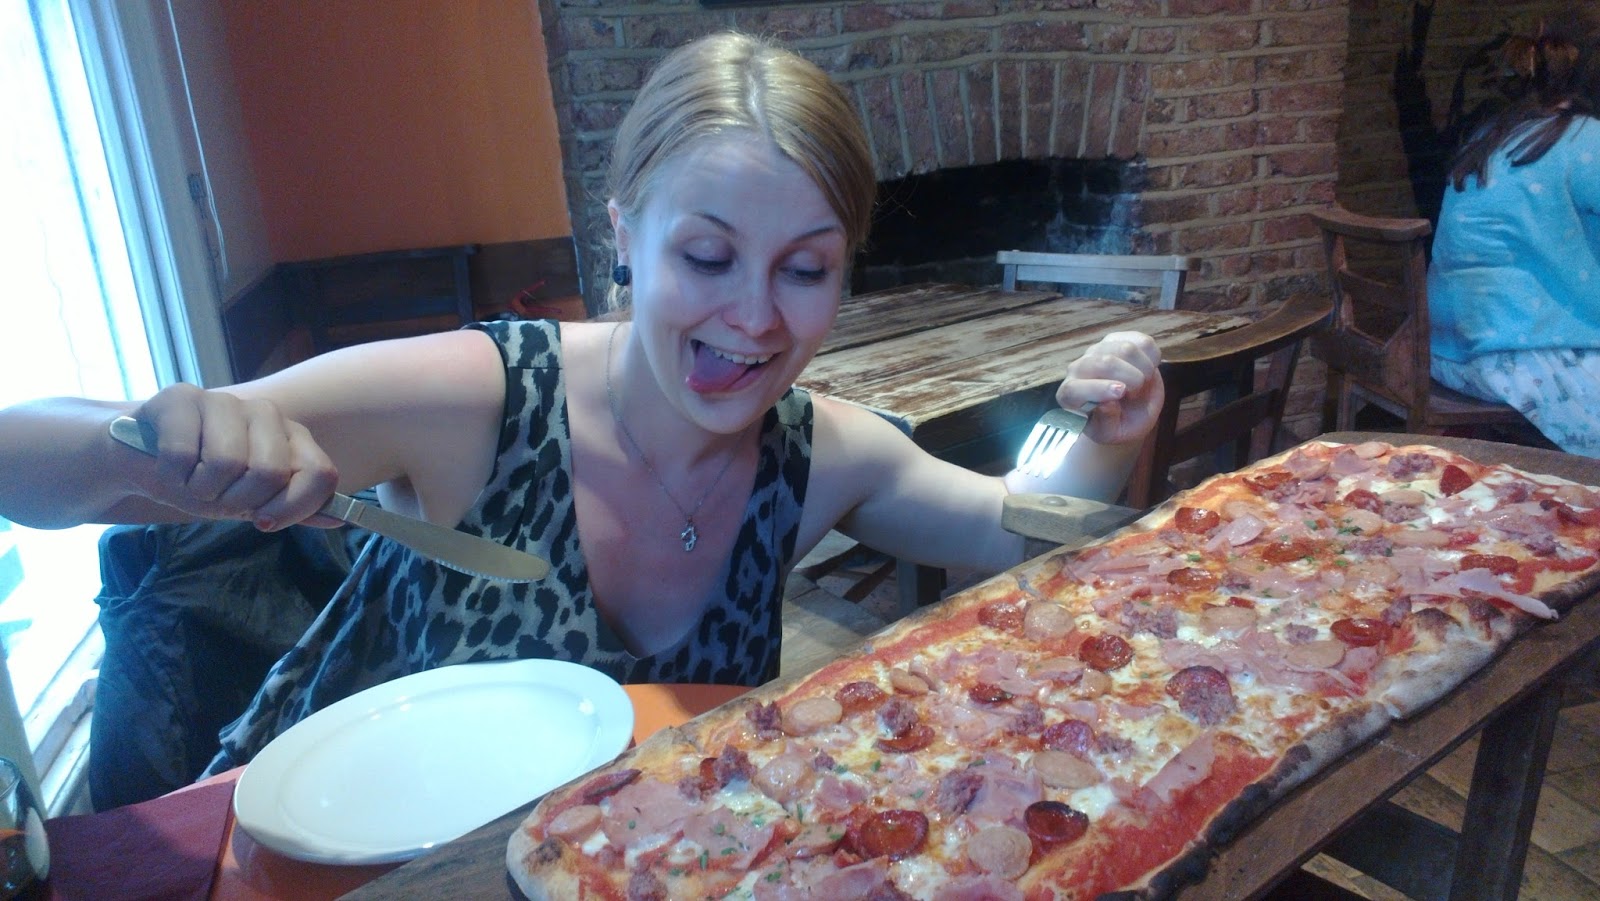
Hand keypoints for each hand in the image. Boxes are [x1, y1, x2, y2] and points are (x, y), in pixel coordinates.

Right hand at [126, 383, 339, 528]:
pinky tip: (168, 466)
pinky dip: (171, 475)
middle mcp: (266, 413)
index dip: (294, 508)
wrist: (141, 464)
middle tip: (217, 496)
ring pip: (227, 462)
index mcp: (292, 437)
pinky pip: (183, 453)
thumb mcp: (252, 503)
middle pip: (272, 472)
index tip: (263, 520)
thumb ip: (295, 507)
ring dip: (200, 489)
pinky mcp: (180, 397)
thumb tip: (340, 517)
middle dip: (237, 500)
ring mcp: (224, 400)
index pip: (320, 473)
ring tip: (191, 479)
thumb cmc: (203, 481)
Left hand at [1056, 331, 1163, 445]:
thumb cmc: (1118, 424)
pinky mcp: (1119, 338)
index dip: (1098, 389)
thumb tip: (1106, 405)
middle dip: (1130, 378)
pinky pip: (1142, 342)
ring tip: (1141, 384)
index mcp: (1069, 396)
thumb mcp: (1112, 433)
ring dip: (1144, 370)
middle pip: (1104, 362)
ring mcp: (1099, 350)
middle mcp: (1079, 368)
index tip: (1121, 393)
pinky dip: (1152, 358)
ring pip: (1126, 349)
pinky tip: (1148, 369)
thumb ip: (1106, 423)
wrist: (1132, 410)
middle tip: (1136, 393)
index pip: (1074, 388)